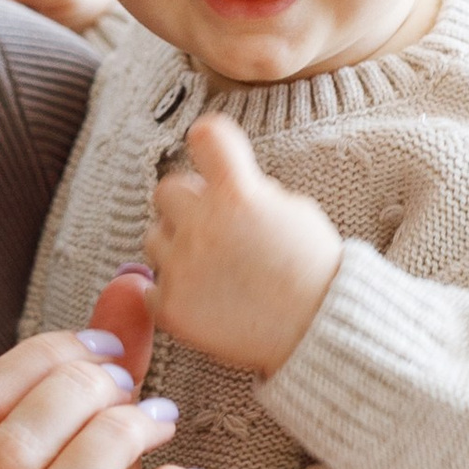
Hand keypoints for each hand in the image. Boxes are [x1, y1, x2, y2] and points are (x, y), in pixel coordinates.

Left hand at [143, 116, 341, 377]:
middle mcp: (203, 224)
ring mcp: (182, 267)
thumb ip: (252, 191)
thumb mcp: (294, 211)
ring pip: (153, 238)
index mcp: (238, 193)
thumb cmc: (313, 271)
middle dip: (187, 204)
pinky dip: (173, 292)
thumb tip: (220, 182)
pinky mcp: (171, 306)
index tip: (210, 151)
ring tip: (213, 270)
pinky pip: (151, 287)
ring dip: (176, 247)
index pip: (205, 137)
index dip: (208, 140)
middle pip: (166, 190)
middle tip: (214, 228)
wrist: (318, 332)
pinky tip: (205, 299)